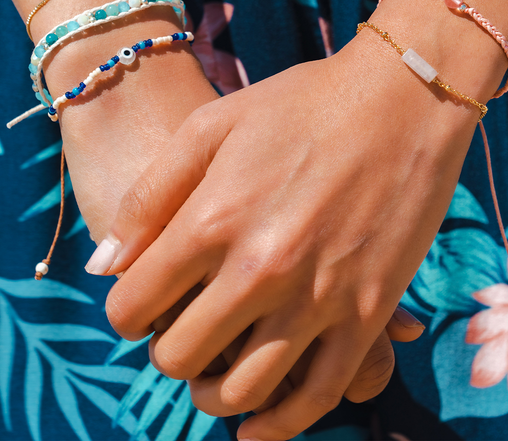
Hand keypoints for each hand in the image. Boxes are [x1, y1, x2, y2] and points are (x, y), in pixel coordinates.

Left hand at [40, 5, 425, 411]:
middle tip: (184, 326)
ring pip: (242, 393)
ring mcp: (317, 298)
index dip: (128, 310)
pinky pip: (316, 397)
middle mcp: (258, 270)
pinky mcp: (367, 314)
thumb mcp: (213, 124)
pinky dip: (280, 425)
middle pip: (179, 357)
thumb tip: (104, 266)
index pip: (132, 308)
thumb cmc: (303, 103)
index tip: (144, 300)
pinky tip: (259, 426)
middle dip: (167, 349)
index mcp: (211, 220)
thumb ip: (150, 195)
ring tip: (214, 377)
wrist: (403, 100)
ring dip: (214, 395)